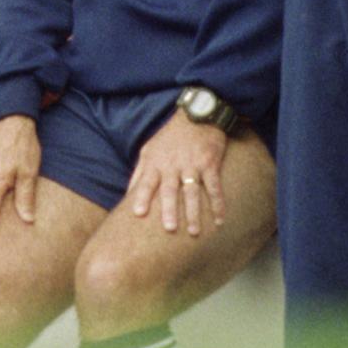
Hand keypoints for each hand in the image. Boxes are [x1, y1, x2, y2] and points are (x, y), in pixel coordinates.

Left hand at [124, 113, 230, 236]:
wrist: (197, 115)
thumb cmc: (169, 137)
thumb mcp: (149, 149)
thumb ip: (139, 173)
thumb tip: (127, 195)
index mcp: (156, 162)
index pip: (146, 182)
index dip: (142, 197)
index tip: (138, 214)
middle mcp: (173, 165)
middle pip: (170, 189)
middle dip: (169, 209)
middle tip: (170, 228)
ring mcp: (192, 165)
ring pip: (192, 191)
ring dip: (194, 212)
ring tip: (194, 232)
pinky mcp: (210, 164)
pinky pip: (214, 187)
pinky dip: (218, 204)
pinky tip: (219, 220)